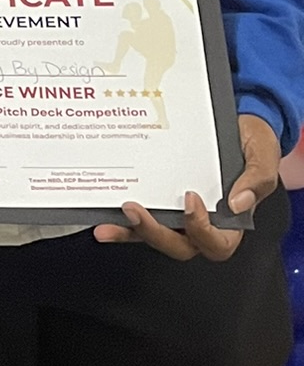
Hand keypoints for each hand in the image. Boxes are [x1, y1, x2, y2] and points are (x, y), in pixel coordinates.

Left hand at [94, 114, 278, 260]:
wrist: (233, 120)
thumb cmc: (250, 141)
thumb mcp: (262, 155)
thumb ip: (256, 179)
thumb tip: (237, 202)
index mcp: (230, 220)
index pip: (216, 242)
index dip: (201, 229)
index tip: (190, 199)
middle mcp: (201, 222)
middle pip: (179, 245)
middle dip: (154, 232)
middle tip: (134, 209)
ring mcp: (176, 212)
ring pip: (154, 234)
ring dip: (129, 232)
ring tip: (106, 225)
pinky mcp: (158, 200)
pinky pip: (139, 218)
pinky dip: (121, 222)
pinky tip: (102, 217)